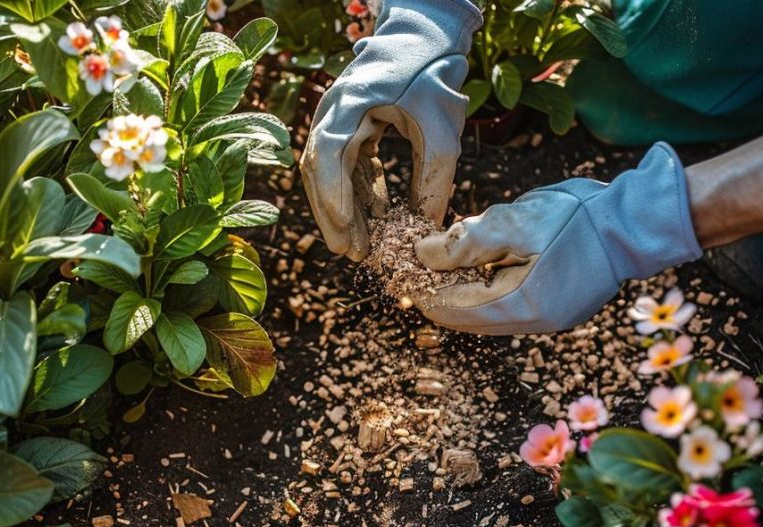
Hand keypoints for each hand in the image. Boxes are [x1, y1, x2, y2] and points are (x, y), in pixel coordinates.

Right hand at [299, 0, 481, 260]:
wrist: (427, 35)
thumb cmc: (434, 73)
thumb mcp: (442, 129)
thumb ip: (434, 179)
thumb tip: (426, 229)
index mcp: (347, 103)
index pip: (327, 155)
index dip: (334, 196)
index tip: (347, 229)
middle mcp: (332, 112)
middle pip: (320, 172)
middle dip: (335, 216)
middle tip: (351, 254)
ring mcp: (337, 120)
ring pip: (330, 175)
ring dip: (344, 212)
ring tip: (359, 249)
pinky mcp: (350, 128)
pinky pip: (347, 168)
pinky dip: (356, 196)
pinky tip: (370, 223)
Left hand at [413, 143, 703, 334]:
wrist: (636, 221)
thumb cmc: (580, 217)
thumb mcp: (515, 222)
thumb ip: (465, 243)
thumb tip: (422, 256)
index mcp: (522, 306)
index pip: (454, 310)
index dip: (423, 290)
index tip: (402, 269)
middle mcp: (533, 322)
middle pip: (468, 316)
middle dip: (439, 290)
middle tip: (418, 262)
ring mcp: (548, 318)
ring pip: (486, 311)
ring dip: (463, 287)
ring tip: (445, 258)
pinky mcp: (557, 305)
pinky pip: (508, 302)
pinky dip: (487, 285)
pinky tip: (480, 262)